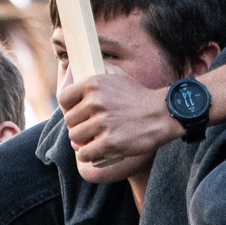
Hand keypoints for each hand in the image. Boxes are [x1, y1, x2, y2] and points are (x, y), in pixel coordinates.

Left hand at [60, 63, 178, 185]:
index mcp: (93, 83)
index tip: (77, 114)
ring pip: (75, 137)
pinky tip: (95, 152)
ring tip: (93, 139)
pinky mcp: (109, 143)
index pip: (63, 99)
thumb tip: (76, 69)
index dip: (68, 108)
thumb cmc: (138, 96)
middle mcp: (95, 102)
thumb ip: (98, 70)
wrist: (162, 114)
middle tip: (90, 129)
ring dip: (83, 141)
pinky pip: (84, 153)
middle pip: (69, 121)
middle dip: (78, 126)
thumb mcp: (118, 75)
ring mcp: (102, 123)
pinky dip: (88, 155)